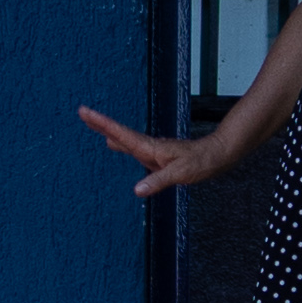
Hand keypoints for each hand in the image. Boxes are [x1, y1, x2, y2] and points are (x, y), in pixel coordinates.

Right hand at [81, 100, 231, 202]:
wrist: (218, 155)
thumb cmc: (202, 162)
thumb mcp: (181, 173)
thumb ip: (158, 181)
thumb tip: (137, 190)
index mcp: (150, 148)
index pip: (121, 134)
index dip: (102, 124)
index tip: (85, 112)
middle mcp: (149, 147)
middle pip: (119, 133)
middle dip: (100, 123)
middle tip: (82, 112)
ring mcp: (153, 151)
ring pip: (126, 140)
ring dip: (109, 131)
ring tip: (94, 125)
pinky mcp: (158, 157)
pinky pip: (134, 148)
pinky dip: (121, 143)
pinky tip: (118, 145)